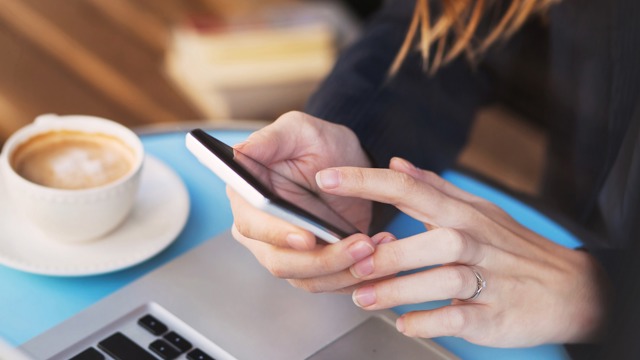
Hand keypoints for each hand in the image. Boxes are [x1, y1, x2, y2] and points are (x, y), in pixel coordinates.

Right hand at [229, 112, 373, 288]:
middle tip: (361, 245)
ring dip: (344, 270)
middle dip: (323, 259)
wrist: (348, 163)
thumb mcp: (297, 130)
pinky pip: (329, 283)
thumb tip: (238, 152)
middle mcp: (260, 230)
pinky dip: (355, 276)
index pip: (252, 225)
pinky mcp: (312, 265)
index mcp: (246, 197)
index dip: (277, 235)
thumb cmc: (318, 142)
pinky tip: (379, 255)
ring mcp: (285, 252)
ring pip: (308, 278)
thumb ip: (269, 140)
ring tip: (375, 247)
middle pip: (281, 261)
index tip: (307, 237)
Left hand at [314, 157, 608, 346]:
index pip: (410, 188)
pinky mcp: (494, 314)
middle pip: (431, 239)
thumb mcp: (476, 210)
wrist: (570, 289)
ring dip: (399, 289)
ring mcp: (487, 279)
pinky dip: (428, 321)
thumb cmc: (512, 248)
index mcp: (462, 213)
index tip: (326, 178)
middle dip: (387, 252)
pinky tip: (405, 323)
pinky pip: (458, 317)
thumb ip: (433, 188)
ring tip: (365, 298)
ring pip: (443, 279)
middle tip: (352, 262)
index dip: (365, 182)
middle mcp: (474, 242)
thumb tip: (396, 164)